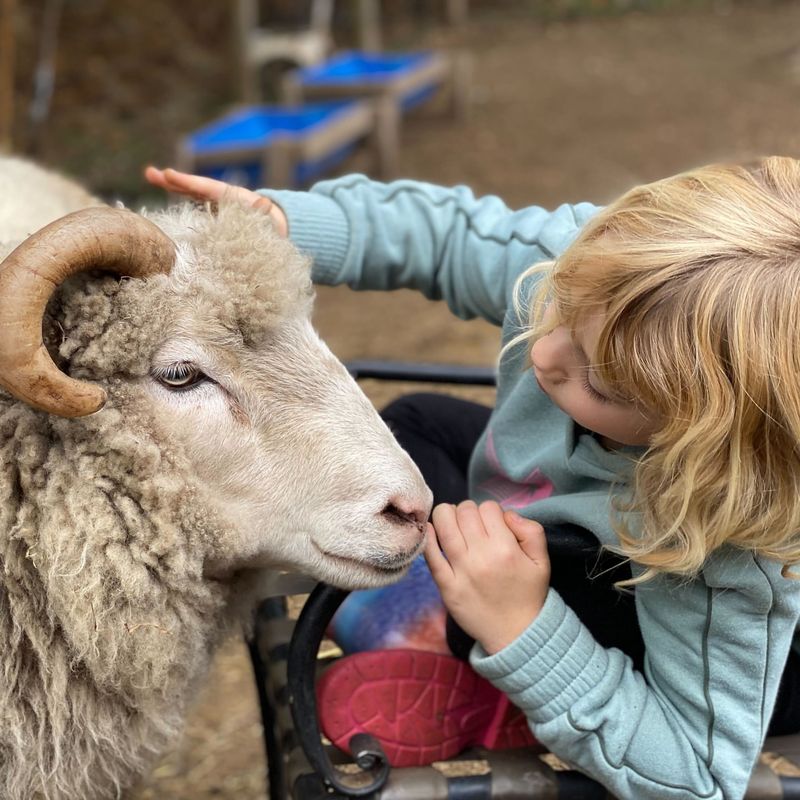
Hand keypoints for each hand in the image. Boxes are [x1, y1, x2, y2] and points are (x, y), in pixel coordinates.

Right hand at [144, 166, 287, 236]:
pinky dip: (181, 197)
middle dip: (174, 180)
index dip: (187, 182)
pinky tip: (165, 191)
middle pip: (195, 186)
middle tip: (151, 173)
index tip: (168, 174)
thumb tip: (265, 204)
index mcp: (233, 197)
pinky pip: (194, 204)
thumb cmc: (271, 225)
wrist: (276, 227)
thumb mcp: (269, 219)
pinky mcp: (214, 213)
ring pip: (191, 192)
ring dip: (172, 185)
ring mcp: (216, 203)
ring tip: (151, 175)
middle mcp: (222, 197)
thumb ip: (264, 212)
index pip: (207, 187)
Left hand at [424, 500, 549, 654]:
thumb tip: (506, 514)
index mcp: (506, 548)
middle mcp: (481, 557)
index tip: (491, 522)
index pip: (488, 508)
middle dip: (467, 510)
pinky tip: (432, 531)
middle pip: (464, 512)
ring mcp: (461, 571)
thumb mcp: (542, 561)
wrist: (516, 635)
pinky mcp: (446, 586)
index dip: (490, 511)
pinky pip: (430, 555)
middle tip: (471, 522)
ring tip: (452, 521)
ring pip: (444, 525)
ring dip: (446, 515)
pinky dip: (428, 538)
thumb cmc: (528, 594)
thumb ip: (531, 531)